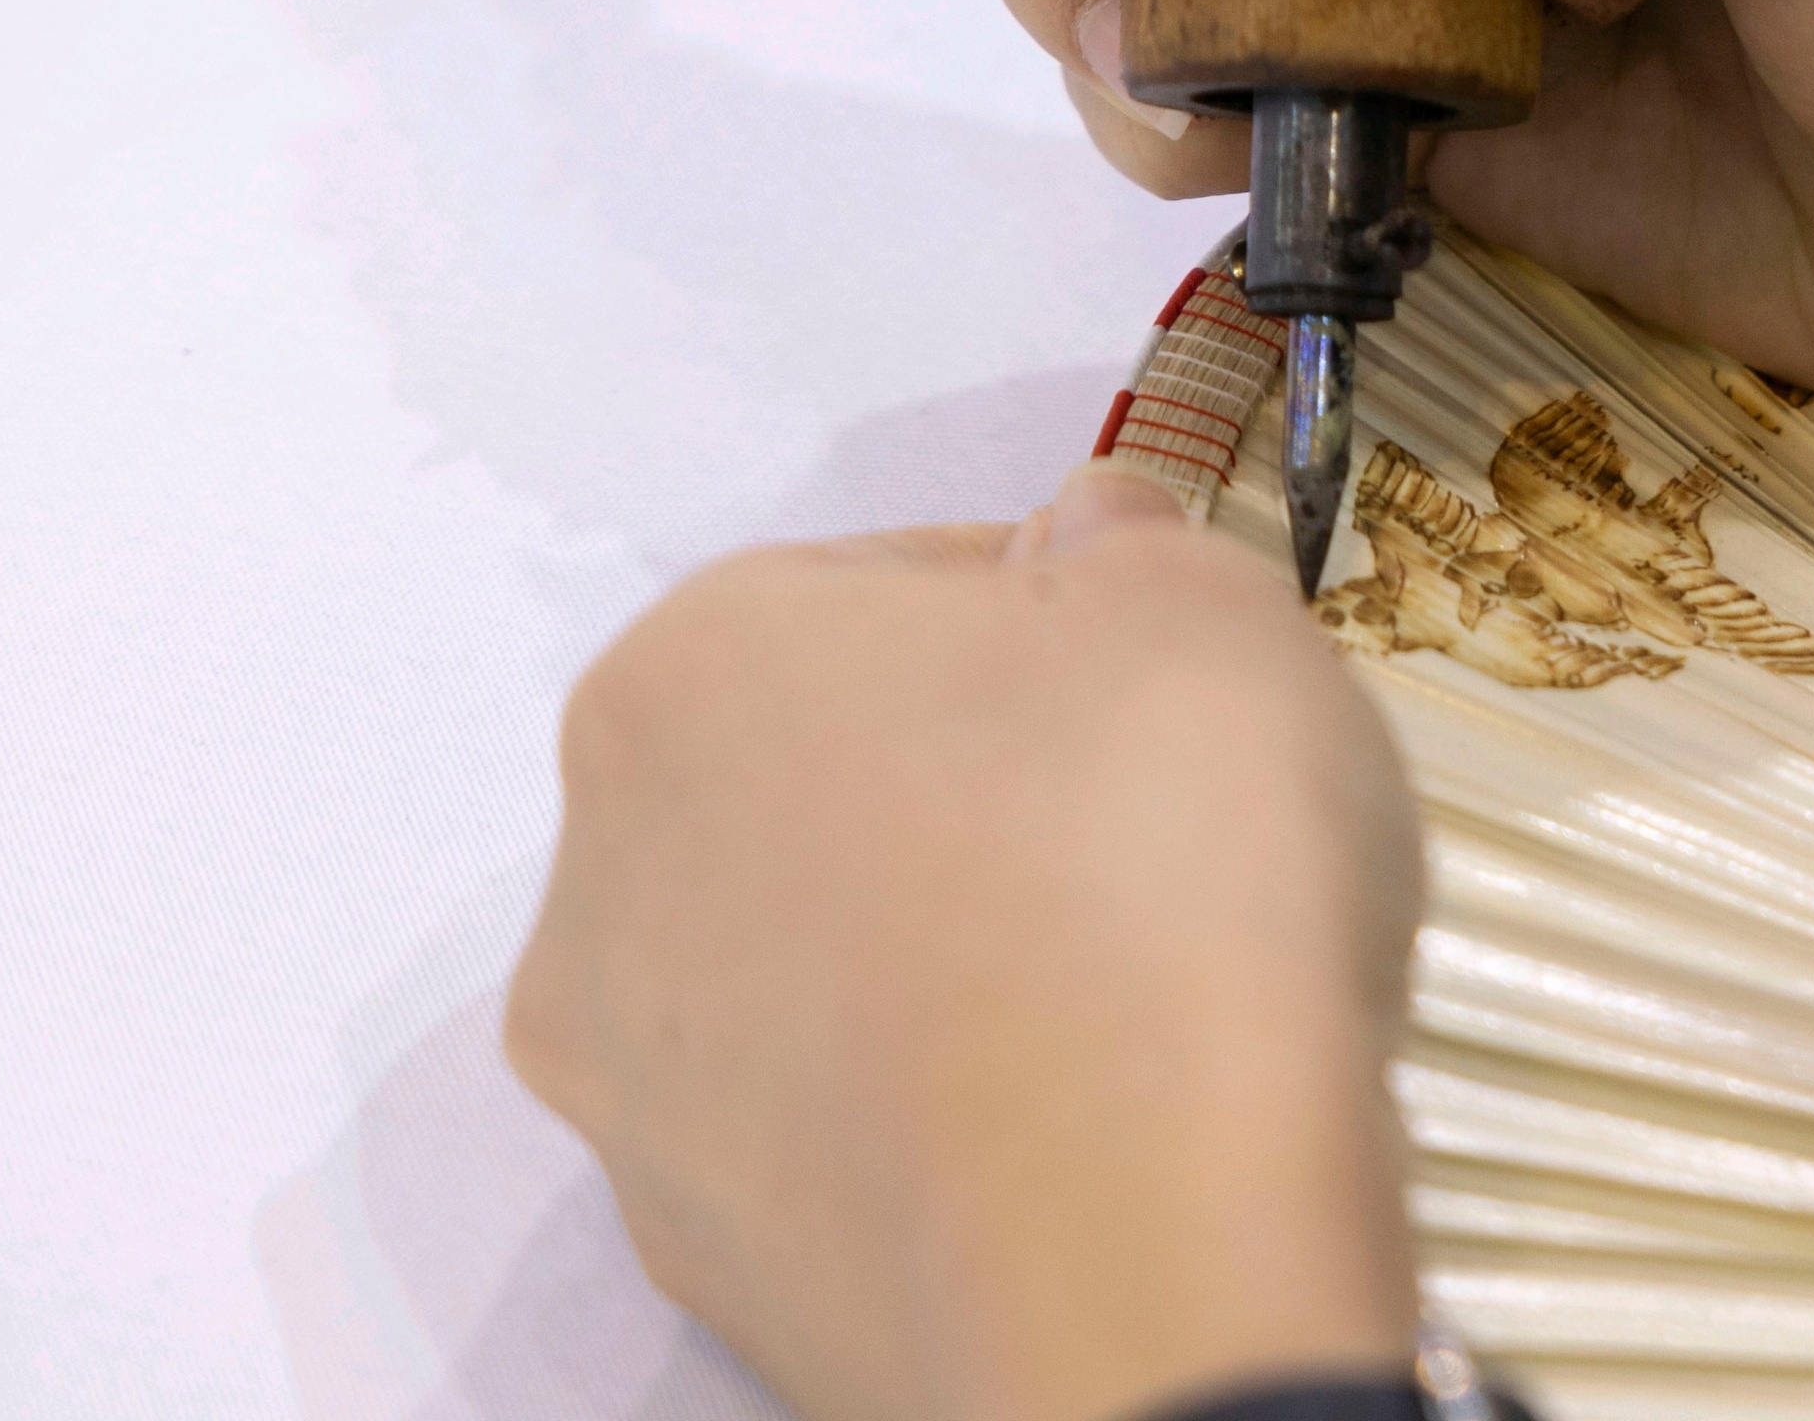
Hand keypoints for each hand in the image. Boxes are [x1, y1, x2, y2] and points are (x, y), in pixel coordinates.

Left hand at [506, 468, 1421, 1420]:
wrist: (1150, 1254)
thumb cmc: (1162, 882)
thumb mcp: (1210, 602)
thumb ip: (1127, 541)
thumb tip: (1089, 555)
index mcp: (684, 676)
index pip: (891, 586)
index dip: (1057, 616)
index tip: (1160, 677)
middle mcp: (603, 889)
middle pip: (826, 784)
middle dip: (979, 793)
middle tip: (1155, 832)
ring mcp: (641, 1108)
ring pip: (822, 974)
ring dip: (952, 960)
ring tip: (1135, 995)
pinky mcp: (718, 1272)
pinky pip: (847, 1141)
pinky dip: (948, 1120)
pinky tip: (1086, 1124)